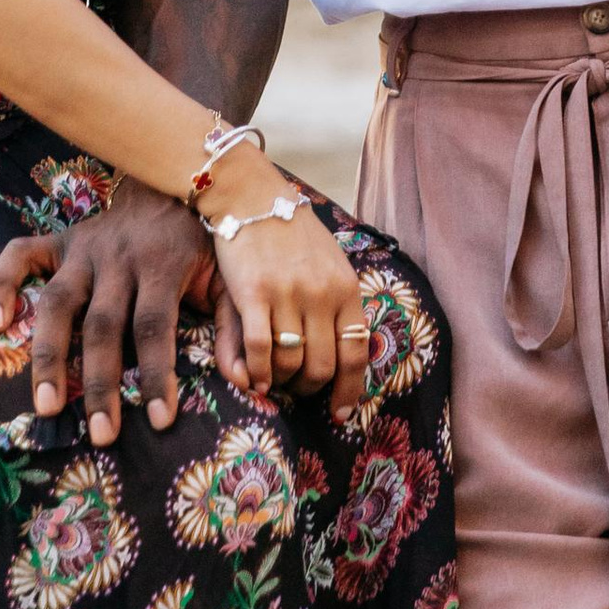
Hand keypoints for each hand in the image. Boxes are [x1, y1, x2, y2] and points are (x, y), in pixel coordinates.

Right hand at [0, 181, 213, 442]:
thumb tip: (246, 377)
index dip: (158, 374)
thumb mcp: (229, 275)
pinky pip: (21, 256)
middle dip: (101, 384)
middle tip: (102, 435)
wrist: (174, 180)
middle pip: (103, 325)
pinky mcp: (60, 242)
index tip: (161, 421)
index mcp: (161, 265)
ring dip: (48, 355)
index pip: (155, 326)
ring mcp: (83, 249)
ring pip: (57, 303)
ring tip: (46, 405)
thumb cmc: (203, 241)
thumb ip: (238, 324)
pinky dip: (1, 284)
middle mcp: (117, 258)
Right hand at [207, 173, 370, 419]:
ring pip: (292, 362)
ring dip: (284, 381)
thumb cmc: (292, 232)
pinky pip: (260, 349)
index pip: (356, 353)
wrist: (252, 195)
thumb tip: (348, 347)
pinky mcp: (254, 293)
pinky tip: (256, 380)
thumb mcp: (330, 262)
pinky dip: (259, 372)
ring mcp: (288, 294)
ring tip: (276, 381)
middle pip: (323, 365)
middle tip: (298, 390)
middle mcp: (321, 293)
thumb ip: (339, 301)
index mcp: (346, 287)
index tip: (340, 413)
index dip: (349, 390)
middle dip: (311, 388)